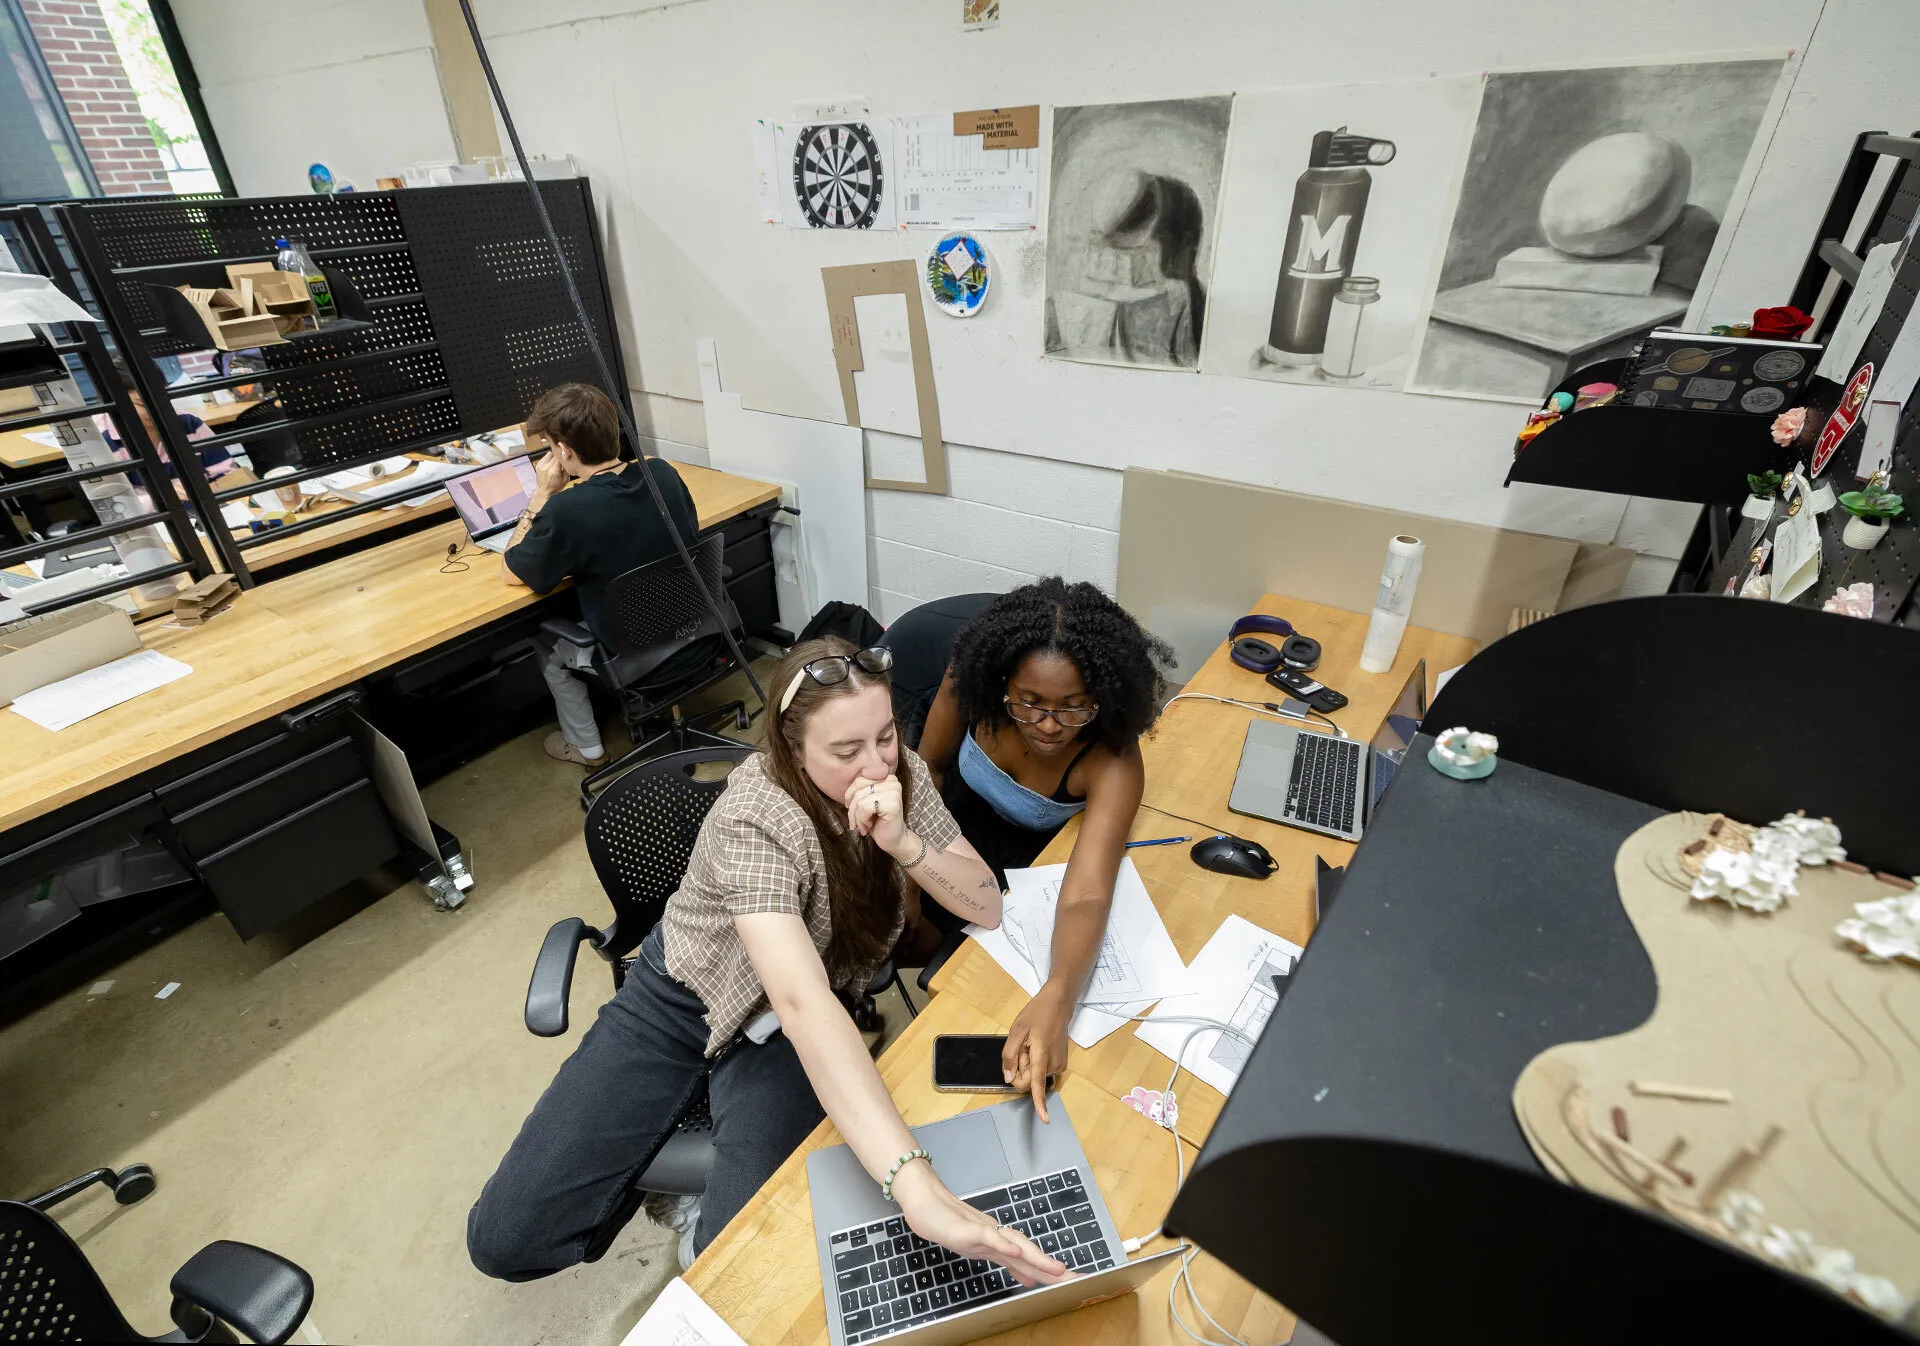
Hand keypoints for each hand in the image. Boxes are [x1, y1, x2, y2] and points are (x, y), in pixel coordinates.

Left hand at [533, 450, 567, 494]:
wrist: (543, 490)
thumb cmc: (555, 487)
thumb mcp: (565, 480)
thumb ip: (567, 470)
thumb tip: (568, 460)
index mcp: (554, 471)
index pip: (560, 456)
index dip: (564, 455)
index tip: (566, 457)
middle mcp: (547, 467)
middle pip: (555, 454)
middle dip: (560, 456)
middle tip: (562, 460)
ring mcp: (541, 465)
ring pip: (550, 453)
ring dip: (554, 456)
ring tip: (556, 462)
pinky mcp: (538, 464)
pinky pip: (545, 456)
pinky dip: (549, 458)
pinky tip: (551, 463)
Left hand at [843, 774, 907, 853]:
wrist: (893, 840)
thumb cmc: (879, 822)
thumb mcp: (867, 801)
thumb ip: (861, 789)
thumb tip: (842, 783)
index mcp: (887, 778)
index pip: (859, 780)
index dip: (850, 795)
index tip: (850, 809)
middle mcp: (892, 782)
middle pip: (858, 788)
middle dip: (852, 808)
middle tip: (854, 822)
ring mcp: (894, 792)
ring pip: (860, 799)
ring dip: (857, 817)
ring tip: (864, 825)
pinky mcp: (892, 804)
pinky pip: (864, 808)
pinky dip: (862, 820)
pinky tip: (869, 826)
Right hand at [893, 1162, 1069, 1286]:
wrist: (924, 1200)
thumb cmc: (948, 1222)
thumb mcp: (979, 1249)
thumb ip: (1005, 1261)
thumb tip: (1029, 1278)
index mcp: (1002, 1244)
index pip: (1033, 1261)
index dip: (1053, 1273)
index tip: (1076, 1282)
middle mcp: (998, 1237)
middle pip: (1031, 1254)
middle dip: (1054, 1270)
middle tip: (1078, 1281)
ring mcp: (983, 1231)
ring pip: (1015, 1245)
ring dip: (1038, 1258)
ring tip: (1058, 1271)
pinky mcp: (967, 1229)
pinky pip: (988, 1236)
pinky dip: (1004, 1244)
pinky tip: (1016, 1252)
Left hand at [1004, 983, 1070, 1123]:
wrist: (1059, 1004)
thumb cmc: (1036, 1014)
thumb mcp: (1017, 1030)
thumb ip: (1009, 1055)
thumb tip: (1008, 1078)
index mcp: (1041, 1055)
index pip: (1038, 1084)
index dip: (1039, 1103)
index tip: (1045, 1120)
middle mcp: (1053, 1064)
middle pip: (1030, 1081)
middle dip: (1021, 1069)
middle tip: (1022, 1048)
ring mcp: (1059, 1065)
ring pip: (1035, 1076)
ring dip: (1028, 1064)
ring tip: (1031, 1044)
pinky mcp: (1061, 1064)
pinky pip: (1041, 1071)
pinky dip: (1036, 1063)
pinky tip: (1038, 1047)